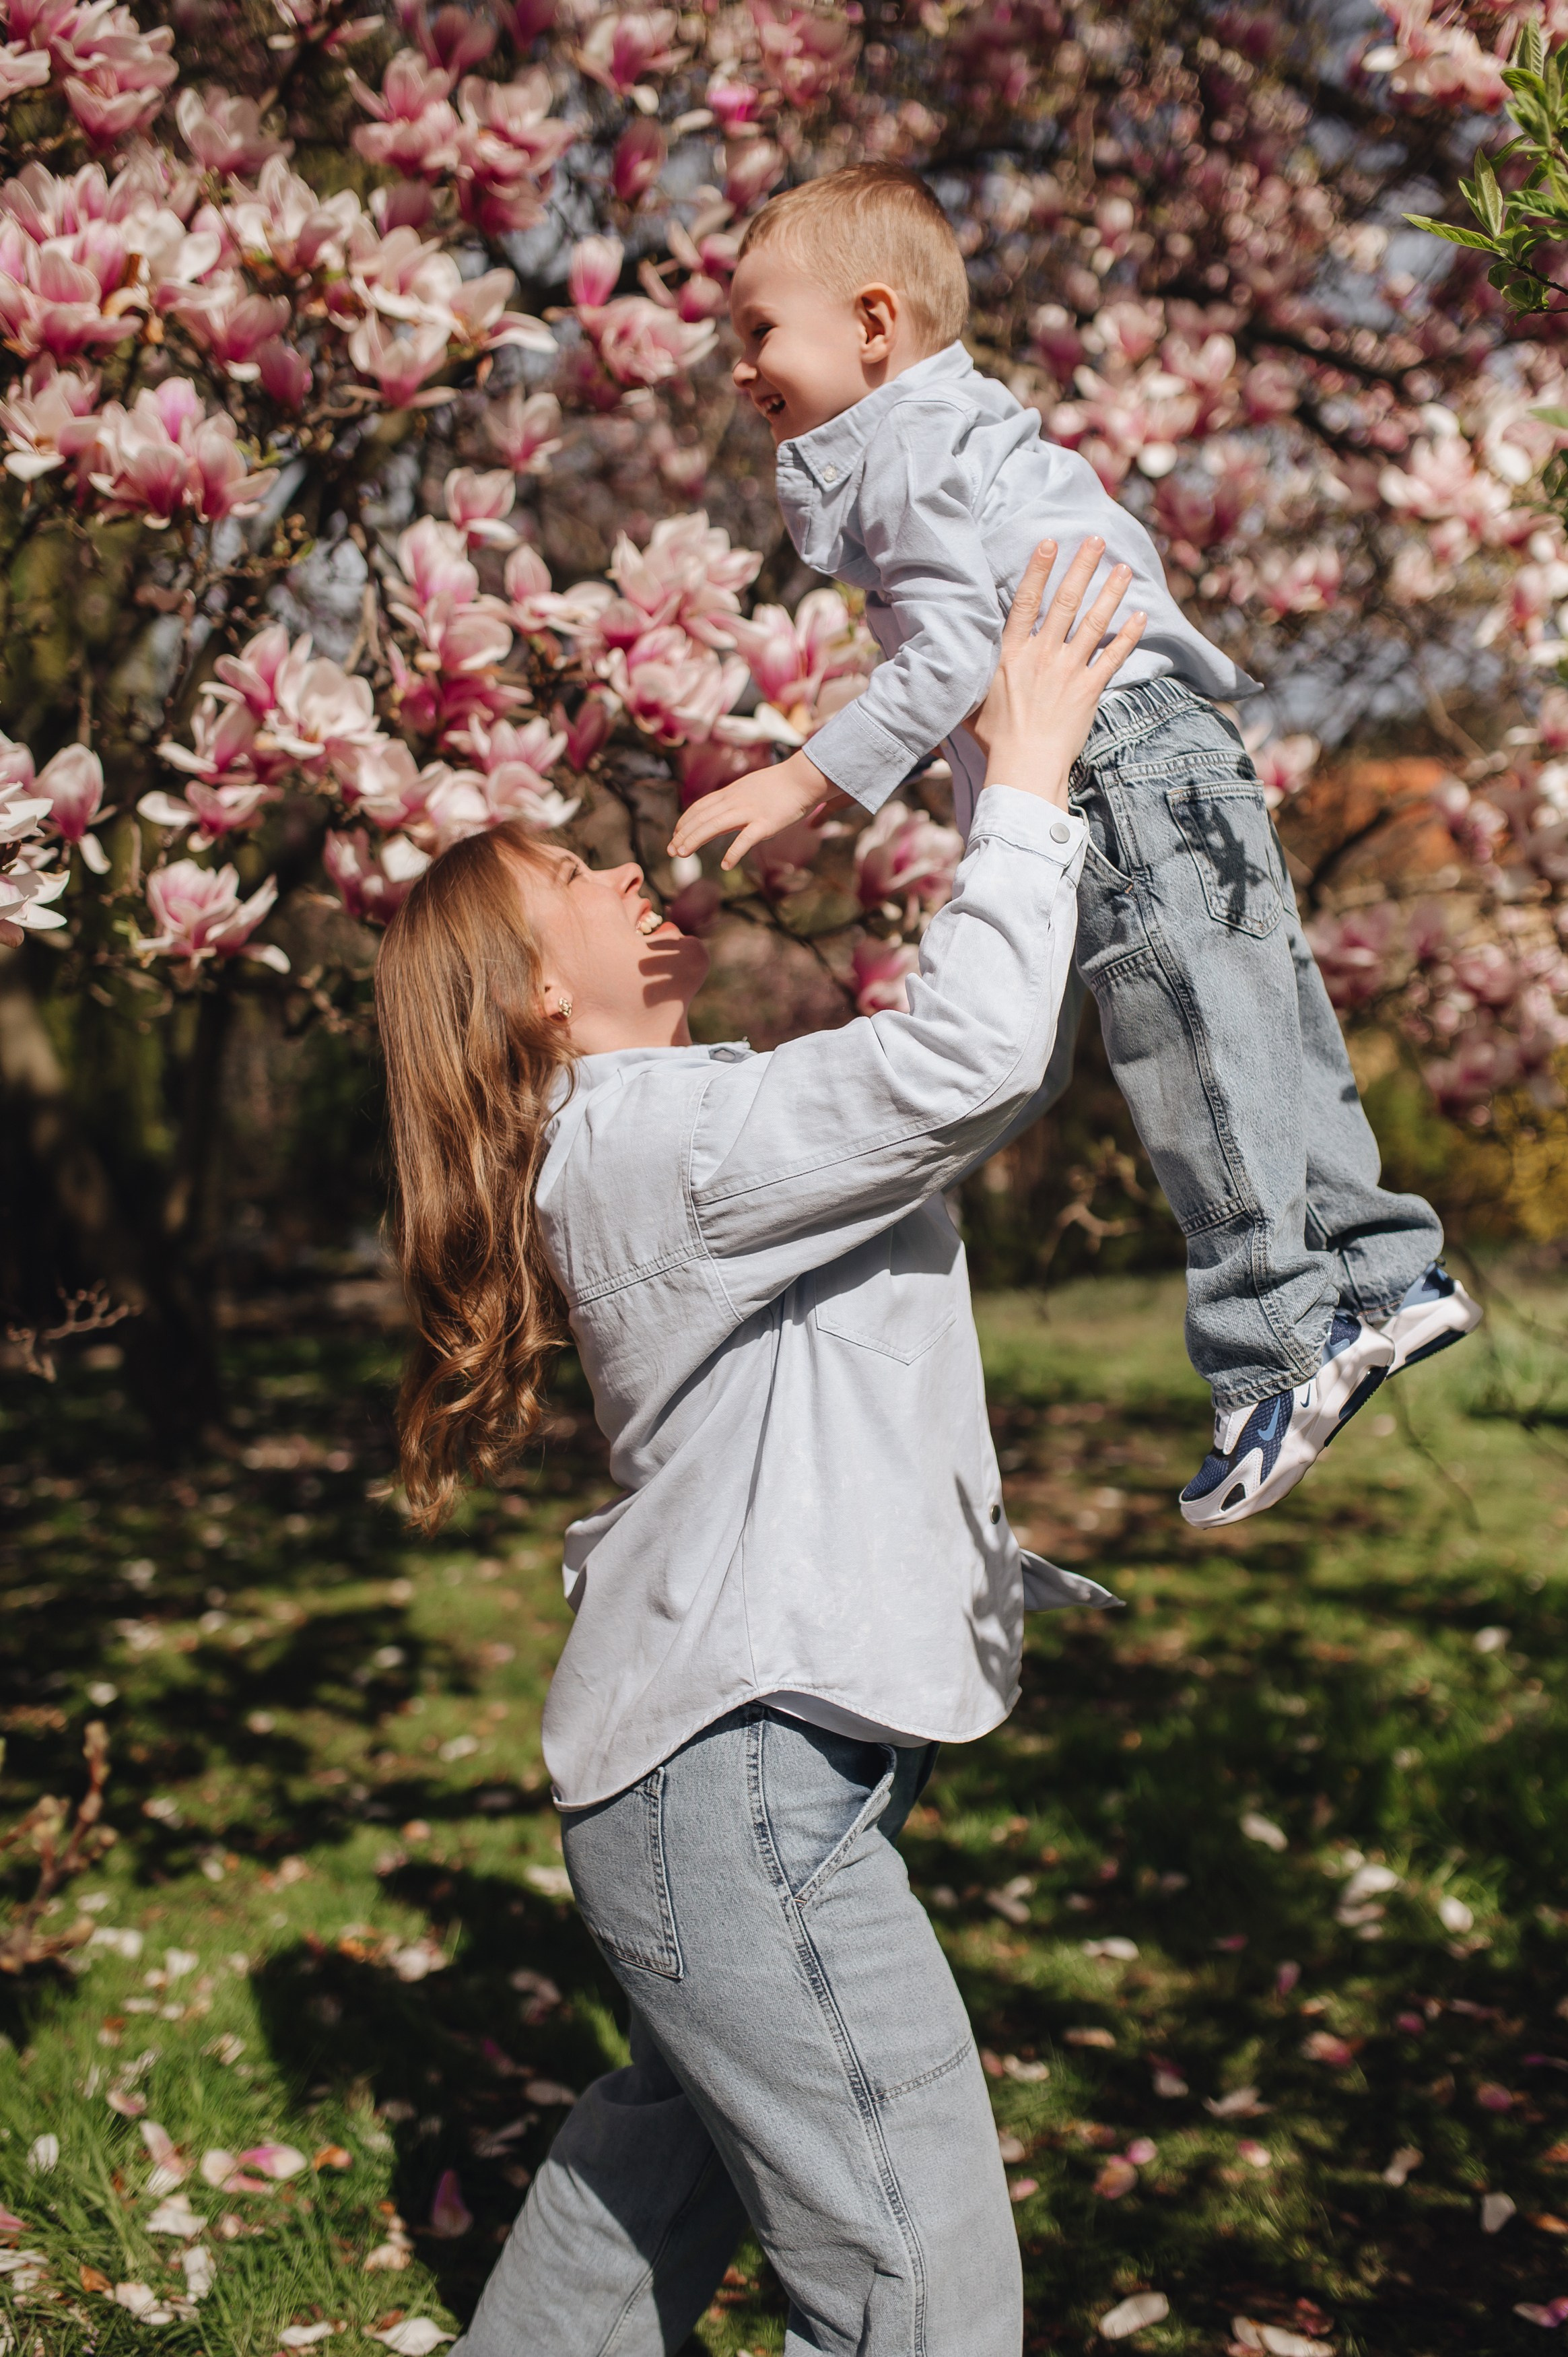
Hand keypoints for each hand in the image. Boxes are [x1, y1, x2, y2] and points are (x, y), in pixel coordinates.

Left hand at [668, 745, 841, 869]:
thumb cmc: (780, 785)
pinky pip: (746, 839)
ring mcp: (750, 811)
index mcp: (732, 793)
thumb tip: (720, 815)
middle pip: (702, 817)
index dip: (685, 821)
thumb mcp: (750, 789)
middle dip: (683, 834)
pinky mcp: (766, 823)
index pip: (701, 806)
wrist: (804, 777)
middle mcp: (736, 801)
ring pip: (715, 826)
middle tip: (671, 850)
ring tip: (682, 854)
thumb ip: (734, 802)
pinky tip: (725, 865)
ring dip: (695, 840)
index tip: (675, 834)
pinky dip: (734, 852)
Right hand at [969, 537, 1145, 807]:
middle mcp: (1042, 655)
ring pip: (1093, 622)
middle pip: (1065, 602)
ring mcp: (1068, 671)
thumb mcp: (970, 701)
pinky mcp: (1088, 690)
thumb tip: (950, 659)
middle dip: (1082, 567)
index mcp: (1012, 653)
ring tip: (1123, 568)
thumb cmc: (994, 739)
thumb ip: (970, 674)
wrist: (1023, 767)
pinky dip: (1127, 636)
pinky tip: (1140, 616)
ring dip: (1110, 592)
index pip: (1026, 601)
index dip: (1038, 569)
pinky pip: (1112, 657)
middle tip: (1096, 540)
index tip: (1050, 542)